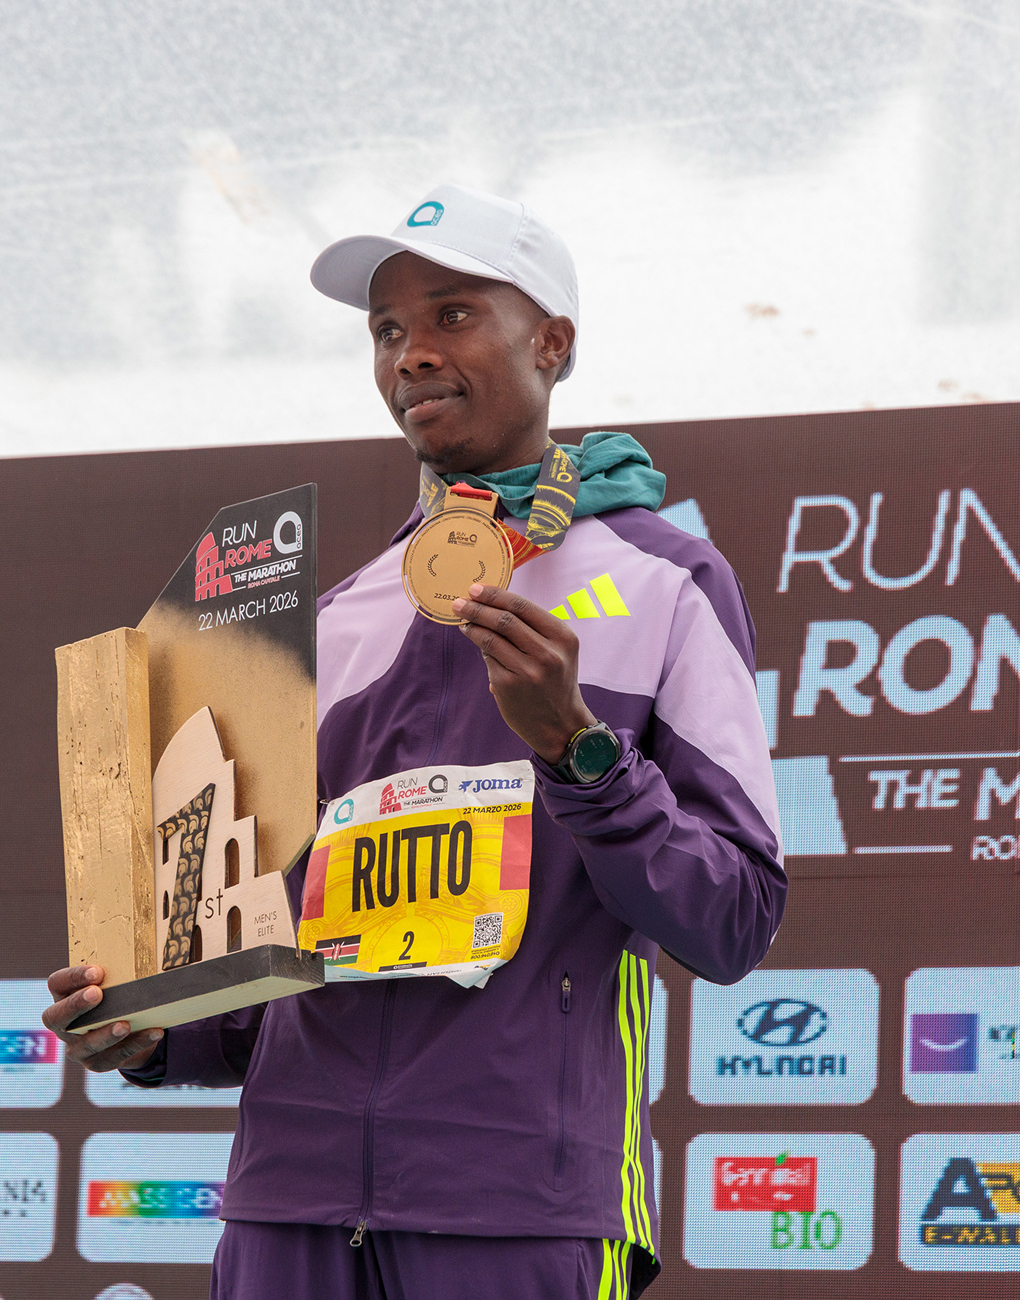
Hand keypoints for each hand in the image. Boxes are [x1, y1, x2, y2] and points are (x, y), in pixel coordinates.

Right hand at [42, 965, 162, 1072]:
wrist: (130, 1031)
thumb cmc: (118, 997)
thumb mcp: (114, 983)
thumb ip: (118, 972)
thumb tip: (145, 947)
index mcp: (64, 997)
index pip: (57, 983)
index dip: (73, 977)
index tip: (97, 971)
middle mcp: (64, 1025)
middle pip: (56, 1018)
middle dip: (76, 1005)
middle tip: (97, 994)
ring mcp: (78, 1047)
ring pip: (86, 1044)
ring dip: (106, 1034)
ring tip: (125, 1024)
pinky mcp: (97, 1063)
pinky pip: (115, 1056)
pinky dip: (137, 1043)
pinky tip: (154, 1032)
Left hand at [451, 584, 596, 763]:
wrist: (560, 724)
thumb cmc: (555, 680)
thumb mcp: (558, 650)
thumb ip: (533, 628)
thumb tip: (492, 603)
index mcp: (563, 637)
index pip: (523, 607)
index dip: (495, 595)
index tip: (475, 589)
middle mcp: (547, 653)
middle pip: (504, 620)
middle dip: (477, 608)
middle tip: (459, 603)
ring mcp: (527, 671)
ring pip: (490, 639)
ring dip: (472, 627)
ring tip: (464, 622)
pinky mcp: (508, 686)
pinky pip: (488, 659)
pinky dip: (481, 649)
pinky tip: (479, 645)